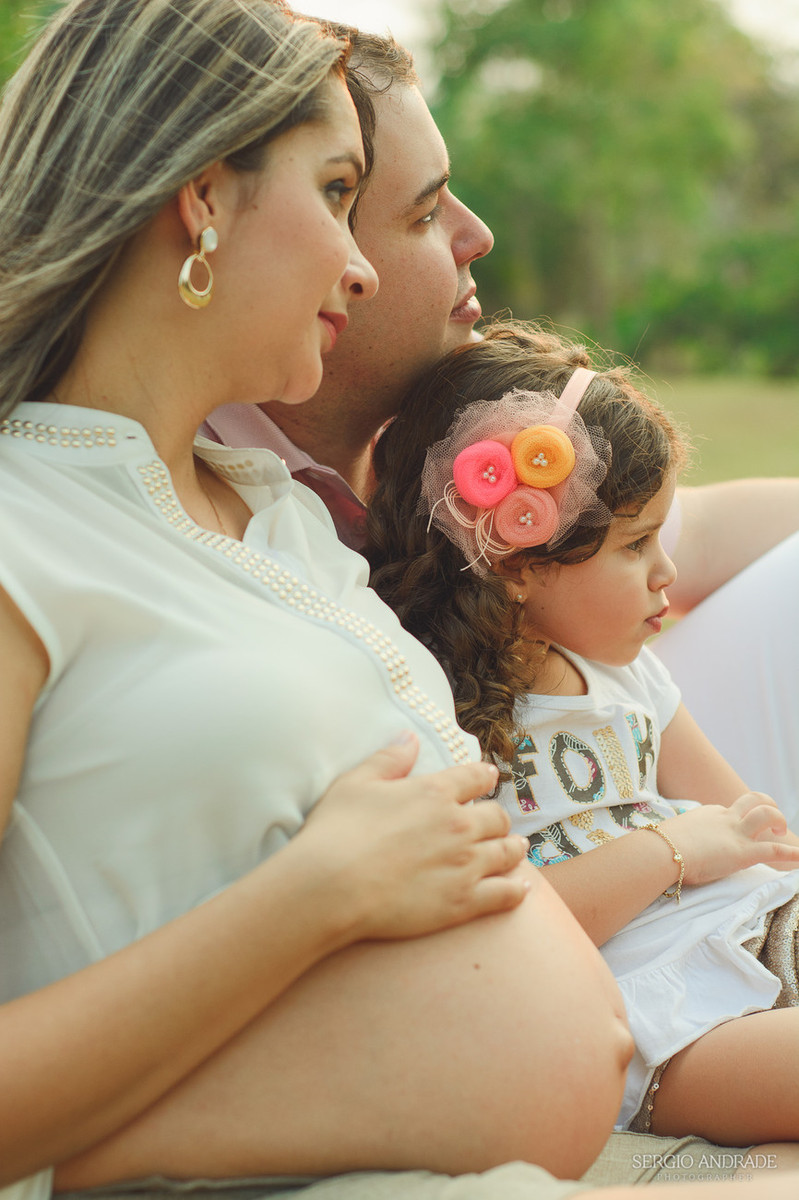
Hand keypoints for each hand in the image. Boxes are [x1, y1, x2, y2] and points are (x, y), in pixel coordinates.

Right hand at [296, 732, 529, 941]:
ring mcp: (465, 865)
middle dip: (497, 818)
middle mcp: (458, 826)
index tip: (490, 777)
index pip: (474, 777)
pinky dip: (516, 889)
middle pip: (497, 817)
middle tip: (496, 822)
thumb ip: (388, 758)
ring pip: (507, 853)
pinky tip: (521, 887)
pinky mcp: (463, 902)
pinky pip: (505, 894)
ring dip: (513, 848)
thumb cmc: (337, 831)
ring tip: (517, 848)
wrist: (332, 886)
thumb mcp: (356, 782)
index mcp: (434, 792)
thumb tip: (409, 737)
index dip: (484, 776)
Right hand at [666, 792, 798, 885]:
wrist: (661, 851)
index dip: (740, 819)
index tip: (739, 832)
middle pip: (754, 800)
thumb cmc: (658, 847)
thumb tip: (662, 848)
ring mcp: (736, 833)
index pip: (730, 811)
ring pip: (767, 815)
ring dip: (780, 821)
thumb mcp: (669, 836)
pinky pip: (774, 850)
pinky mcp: (743, 852)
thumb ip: (676, 839)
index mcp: (709, 814)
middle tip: (773, 823)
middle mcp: (725, 818)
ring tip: (783, 834)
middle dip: (768, 806)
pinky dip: (792, 854)